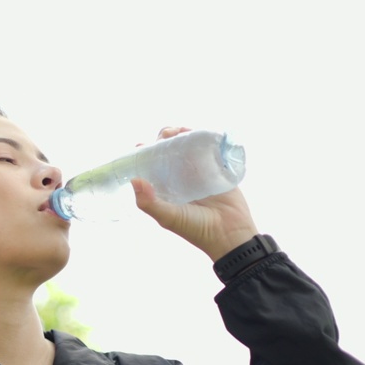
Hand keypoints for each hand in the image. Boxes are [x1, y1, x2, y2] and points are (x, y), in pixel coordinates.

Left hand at [131, 126, 259, 262]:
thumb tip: (133, 179)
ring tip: (180, 131)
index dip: (145, 154)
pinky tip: (199, 132)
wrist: (231, 233)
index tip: (141, 145)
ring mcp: (199, 171)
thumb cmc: (197, 228)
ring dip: (183, 135)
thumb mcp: (168, 217)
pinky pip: (210, 148)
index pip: (151, 165)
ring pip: (188, 146)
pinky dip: (204, 138)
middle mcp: (180, 177)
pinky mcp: (218, 168)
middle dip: (164, 139)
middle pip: (168, 151)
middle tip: (166, 135)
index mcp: (165, 188)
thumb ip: (149, 202)